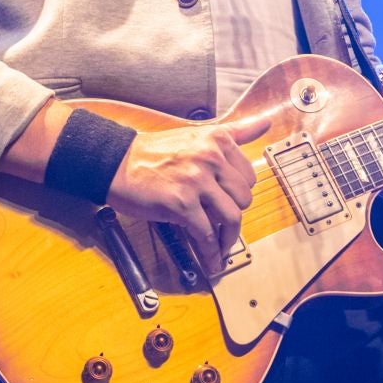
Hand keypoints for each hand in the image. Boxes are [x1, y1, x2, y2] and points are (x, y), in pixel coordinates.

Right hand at [106, 111, 271, 273]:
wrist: (117, 162)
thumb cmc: (153, 151)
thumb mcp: (197, 135)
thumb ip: (234, 131)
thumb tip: (264, 123)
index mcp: (217, 140)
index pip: (248, 174)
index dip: (239, 192)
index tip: (231, 201)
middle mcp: (210, 158)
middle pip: (243, 198)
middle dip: (235, 214)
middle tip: (223, 223)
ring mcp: (196, 181)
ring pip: (232, 217)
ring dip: (229, 238)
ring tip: (222, 246)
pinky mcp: (182, 204)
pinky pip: (206, 234)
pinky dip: (210, 252)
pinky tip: (209, 259)